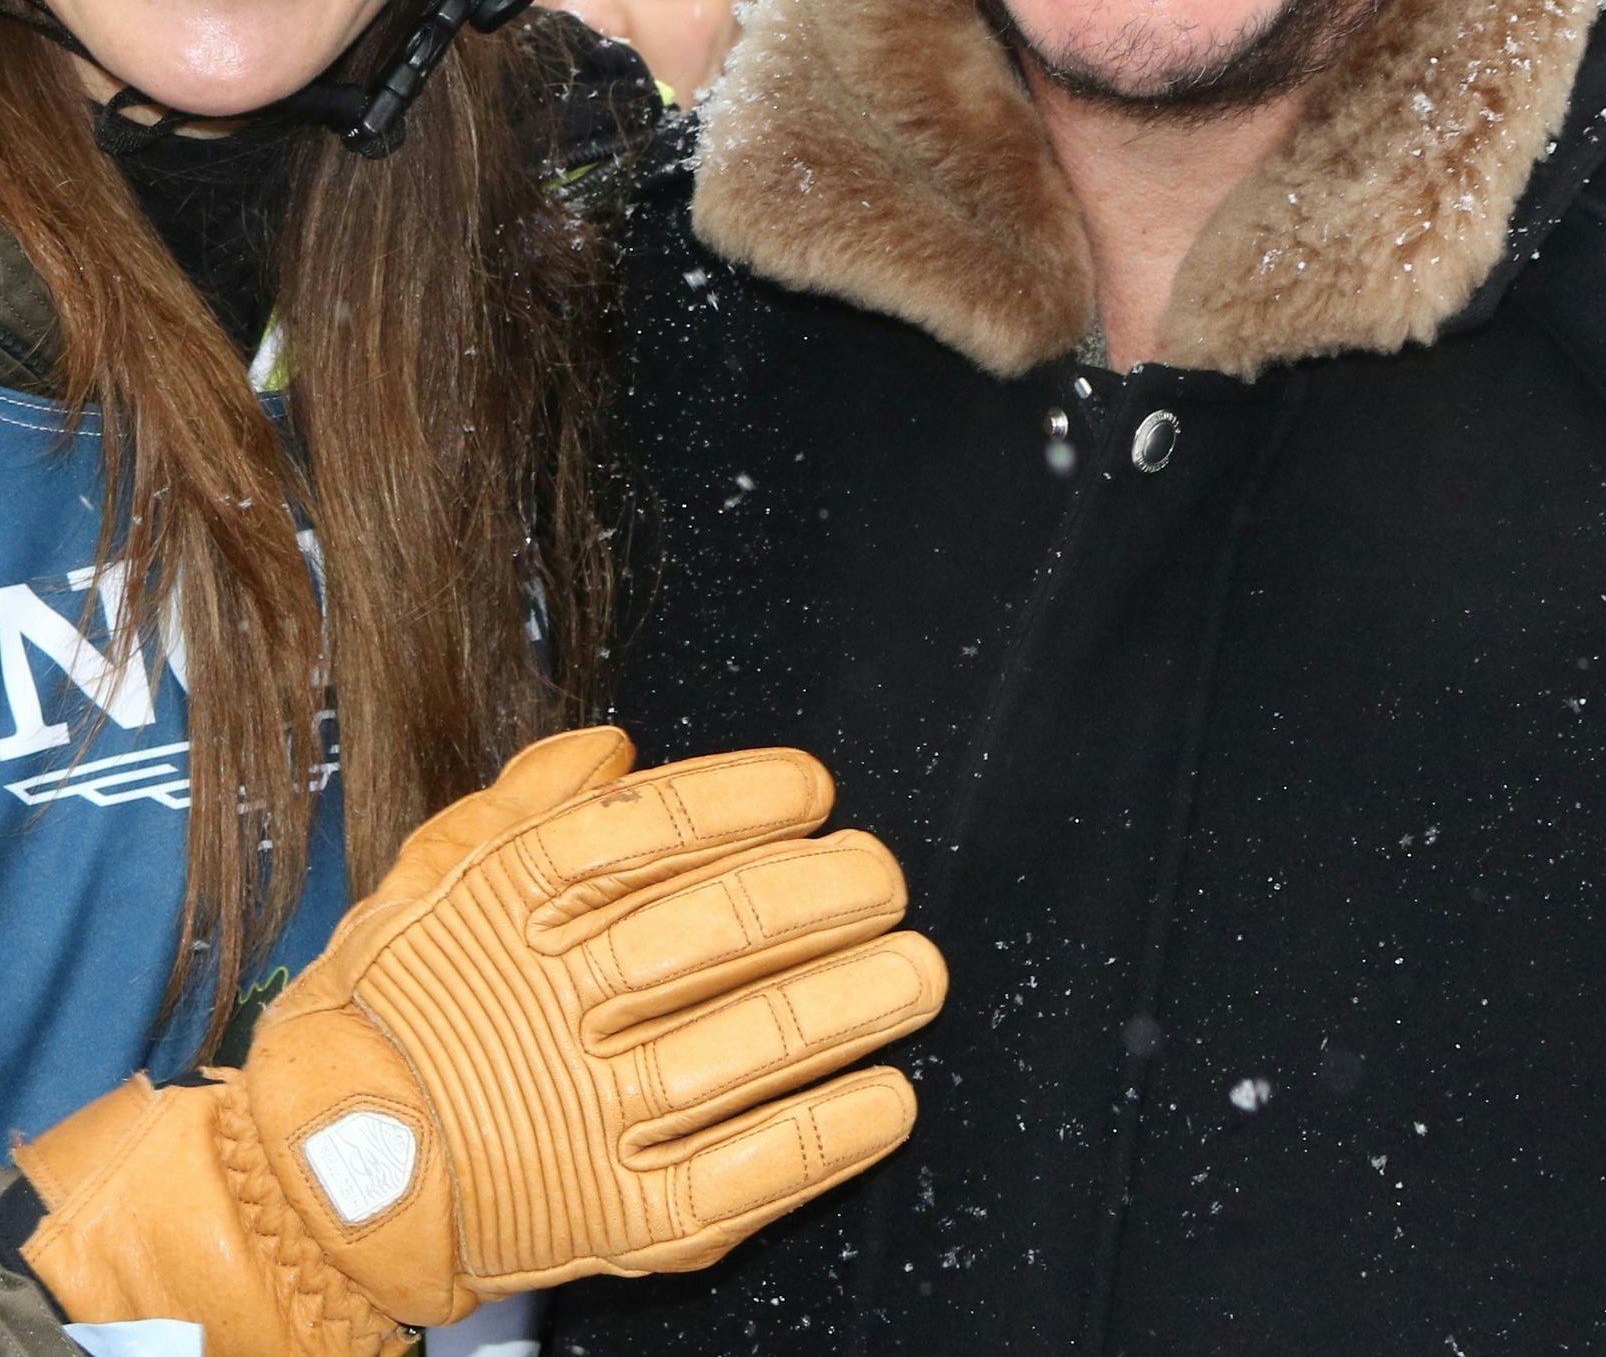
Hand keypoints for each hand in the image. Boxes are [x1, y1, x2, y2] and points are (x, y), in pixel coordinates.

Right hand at [18, 732, 944, 1352]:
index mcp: (517, 906)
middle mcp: (561, 1005)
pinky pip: (745, 1174)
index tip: (814, 788)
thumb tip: (619, 748)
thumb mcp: (435, 866)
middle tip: (884, 874)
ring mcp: (596, 1118)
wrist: (328, 1169)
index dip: (747, 801)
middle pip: (722, 933)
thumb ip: (528, 797)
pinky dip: (828, 1135)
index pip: (654, 833)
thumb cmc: (397, 999)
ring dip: (856, 1004)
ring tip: (919, 968)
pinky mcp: (623, 1216)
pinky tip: (891, 1096)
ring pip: (753, 1049)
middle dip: (827, 896)